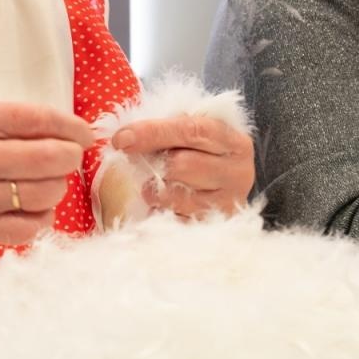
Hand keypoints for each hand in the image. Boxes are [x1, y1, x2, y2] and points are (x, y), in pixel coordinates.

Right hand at [0, 101, 94, 247]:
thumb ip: (12, 119)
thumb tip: (68, 130)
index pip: (39, 120)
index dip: (73, 127)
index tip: (85, 134)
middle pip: (51, 159)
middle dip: (71, 156)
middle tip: (67, 156)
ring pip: (47, 193)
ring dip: (57, 186)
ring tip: (44, 180)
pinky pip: (31, 227)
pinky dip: (43, 216)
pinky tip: (33, 205)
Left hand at [111, 115, 254, 217]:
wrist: (226, 189)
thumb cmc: (202, 155)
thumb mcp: (193, 133)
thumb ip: (168, 128)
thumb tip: (126, 137)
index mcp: (234, 142)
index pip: (191, 131)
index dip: (152, 133)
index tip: (121, 138)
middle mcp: (237, 174)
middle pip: (181, 166)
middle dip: (152, 163)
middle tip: (138, 161)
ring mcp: (227, 206)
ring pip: (172, 196)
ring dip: (153, 190)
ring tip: (158, 184)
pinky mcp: (211, 230)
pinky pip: (171, 221)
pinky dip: (158, 210)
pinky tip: (163, 203)